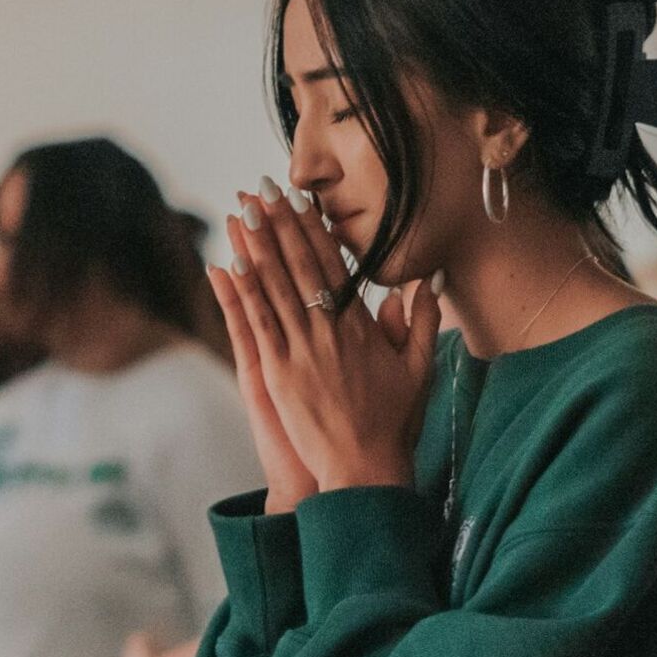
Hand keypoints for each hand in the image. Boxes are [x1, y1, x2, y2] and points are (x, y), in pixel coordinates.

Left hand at [210, 177, 438, 504]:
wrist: (364, 468)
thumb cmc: (393, 422)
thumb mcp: (419, 369)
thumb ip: (421, 322)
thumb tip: (425, 282)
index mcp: (361, 327)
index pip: (333, 265)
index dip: (313, 229)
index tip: (300, 198)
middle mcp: (329, 331)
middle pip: (300, 266)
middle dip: (280, 223)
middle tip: (262, 187)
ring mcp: (302, 350)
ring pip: (275, 287)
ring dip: (257, 246)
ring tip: (243, 211)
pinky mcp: (278, 373)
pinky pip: (258, 323)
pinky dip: (244, 292)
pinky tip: (231, 263)